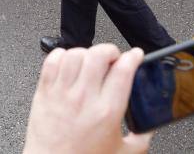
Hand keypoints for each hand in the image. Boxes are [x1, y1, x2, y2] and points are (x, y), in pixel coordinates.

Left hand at [23, 45, 150, 153]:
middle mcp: (84, 98)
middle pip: (98, 55)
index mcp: (107, 112)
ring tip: (91, 62)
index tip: (135, 55)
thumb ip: (141, 138)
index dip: (133, 57)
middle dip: (110, 50)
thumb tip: (149, 127)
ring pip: (74, 54)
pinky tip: (68, 63)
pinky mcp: (44, 92)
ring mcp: (62, 93)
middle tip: (113, 58)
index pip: (123, 71)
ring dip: (86, 52)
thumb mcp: (123, 153)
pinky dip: (61, 55)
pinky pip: (51, 61)